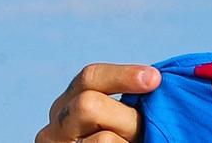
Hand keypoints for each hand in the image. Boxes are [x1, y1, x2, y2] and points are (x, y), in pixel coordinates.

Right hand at [36, 63, 159, 142]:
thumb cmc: (127, 139)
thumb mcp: (122, 118)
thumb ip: (130, 100)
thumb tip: (156, 78)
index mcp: (69, 103)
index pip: (89, 77)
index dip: (123, 75)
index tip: (156, 80)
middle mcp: (54, 127)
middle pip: (88, 105)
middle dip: (126, 117)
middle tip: (139, 131)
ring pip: (102, 139)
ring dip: (127, 141)